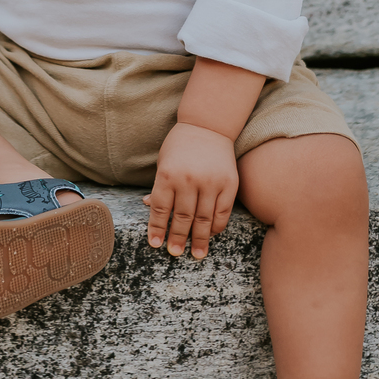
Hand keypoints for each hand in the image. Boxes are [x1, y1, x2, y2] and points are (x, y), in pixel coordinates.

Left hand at [144, 121, 238, 259]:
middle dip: (178, 239)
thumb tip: (149, 207)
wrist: (208, 124)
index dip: (157, 229)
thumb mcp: (164, 161)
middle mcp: (189, 180)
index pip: (160, 209)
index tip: (156, 245)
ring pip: (204, 219)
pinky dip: (217, 226)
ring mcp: (211, 182)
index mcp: (168, 174)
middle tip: (175, 253)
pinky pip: (222, 212)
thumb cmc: (181, 144)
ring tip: (197, 254)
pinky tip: (212, 234)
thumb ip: (159, 185)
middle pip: (182, 218)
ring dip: (199, 240)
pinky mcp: (229, 184)